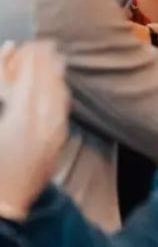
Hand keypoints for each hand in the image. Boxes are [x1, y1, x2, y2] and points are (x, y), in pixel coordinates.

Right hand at [0, 43, 69, 220]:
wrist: (3, 203)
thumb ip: (0, 85)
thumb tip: (6, 54)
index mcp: (21, 116)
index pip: (31, 78)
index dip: (32, 58)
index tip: (30, 43)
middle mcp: (43, 122)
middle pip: (49, 83)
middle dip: (48, 61)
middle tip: (46, 43)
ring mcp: (53, 134)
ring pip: (60, 96)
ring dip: (57, 75)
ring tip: (56, 58)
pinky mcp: (57, 144)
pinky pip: (62, 111)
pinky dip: (60, 94)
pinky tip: (58, 88)